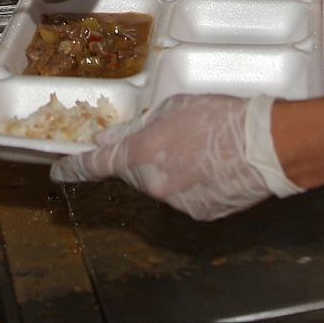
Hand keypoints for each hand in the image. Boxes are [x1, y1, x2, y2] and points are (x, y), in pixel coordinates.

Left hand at [50, 93, 301, 219]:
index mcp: (142, 154)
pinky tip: (212, 167)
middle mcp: (154, 185)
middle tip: (171, 140)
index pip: (95, 165)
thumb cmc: (222, 118)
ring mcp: (177, 204)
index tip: (57, 170)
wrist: (266, 146)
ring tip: (201, 150)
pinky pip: (184, 197)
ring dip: (170, 171)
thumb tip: (110, 139)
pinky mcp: (199, 214)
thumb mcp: (174, 108)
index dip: (72, 168)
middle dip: (142, 159)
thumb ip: (137, 127)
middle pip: (134, 173)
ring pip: (160, 186)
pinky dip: (191, 184)